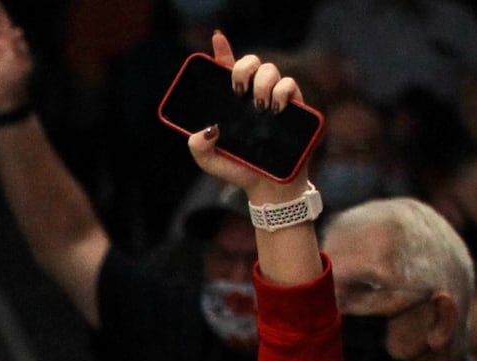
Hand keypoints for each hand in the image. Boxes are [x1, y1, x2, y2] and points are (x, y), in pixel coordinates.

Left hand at [187, 32, 308, 200]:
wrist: (269, 187)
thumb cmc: (240, 170)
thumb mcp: (210, 162)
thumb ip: (198, 147)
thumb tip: (204, 130)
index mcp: (231, 103)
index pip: (226, 70)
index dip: (222, 51)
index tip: (217, 39)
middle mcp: (252, 96)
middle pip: (250, 63)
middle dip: (243, 67)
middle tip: (238, 90)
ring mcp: (275, 99)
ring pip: (271, 70)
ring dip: (263, 83)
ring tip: (259, 107)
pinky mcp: (295, 106)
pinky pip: (290, 84)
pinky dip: (283, 91)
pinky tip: (276, 108)